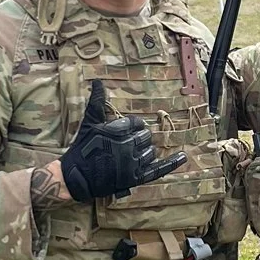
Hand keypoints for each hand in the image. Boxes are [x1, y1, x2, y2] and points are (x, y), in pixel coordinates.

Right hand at [59, 79, 186, 202]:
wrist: (76, 177)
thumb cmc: (82, 148)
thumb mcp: (89, 124)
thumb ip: (96, 103)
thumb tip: (97, 81)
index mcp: (117, 131)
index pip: (135, 123)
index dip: (131, 126)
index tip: (125, 130)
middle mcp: (126, 147)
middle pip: (145, 137)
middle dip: (138, 138)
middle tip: (127, 143)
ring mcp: (132, 163)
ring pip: (150, 152)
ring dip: (145, 151)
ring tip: (132, 154)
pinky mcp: (135, 178)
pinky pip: (158, 169)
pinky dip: (172, 163)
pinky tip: (183, 155)